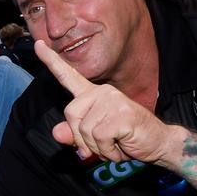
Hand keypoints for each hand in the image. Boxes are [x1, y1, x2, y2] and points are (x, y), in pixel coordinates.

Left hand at [35, 40, 180, 163]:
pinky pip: (99, 138)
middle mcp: (102, 92)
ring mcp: (113, 101)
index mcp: (94, 94)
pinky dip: (108, 151)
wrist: (158, 143)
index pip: (68, 76)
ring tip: (115, 144)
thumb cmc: (126, 138)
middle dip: (82, 138)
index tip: (38, 44)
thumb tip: (57, 132)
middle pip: (71, 114)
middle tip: (103, 144)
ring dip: (98, 147)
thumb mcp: (95, 139)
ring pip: (84, 130)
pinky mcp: (121, 114)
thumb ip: (75, 135)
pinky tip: (121, 147)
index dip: (51, 61)